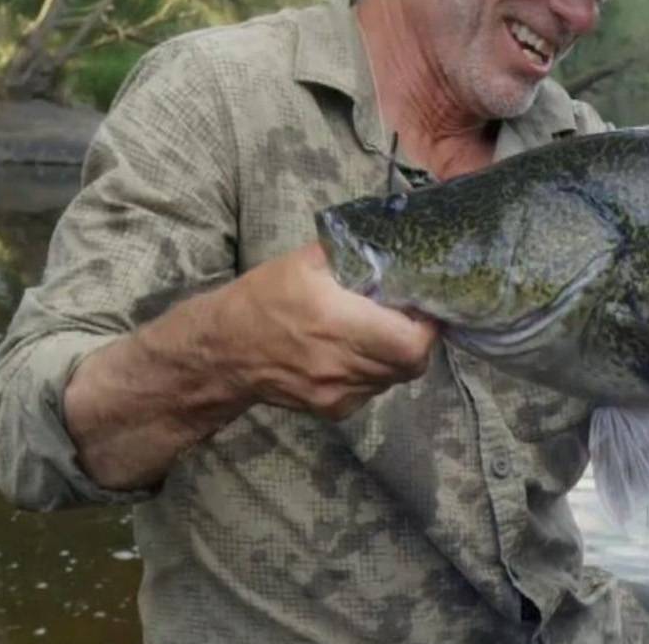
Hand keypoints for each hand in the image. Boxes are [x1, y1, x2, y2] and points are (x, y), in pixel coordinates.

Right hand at [217, 241, 438, 419]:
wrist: (221, 353)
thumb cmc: (262, 300)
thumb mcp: (303, 262)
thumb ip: (350, 251)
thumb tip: (389, 238)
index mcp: (337, 323)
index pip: (411, 343)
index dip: (427, 326)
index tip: (422, 306)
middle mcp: (341, 365)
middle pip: (410, 364)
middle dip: (417, 340)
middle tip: (408, 317)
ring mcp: (337, 393)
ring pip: (393, 379)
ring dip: (396, 357)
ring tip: (379, 332)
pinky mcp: (331, 410)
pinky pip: (371, 391)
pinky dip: (375, 373)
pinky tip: (355, 353)